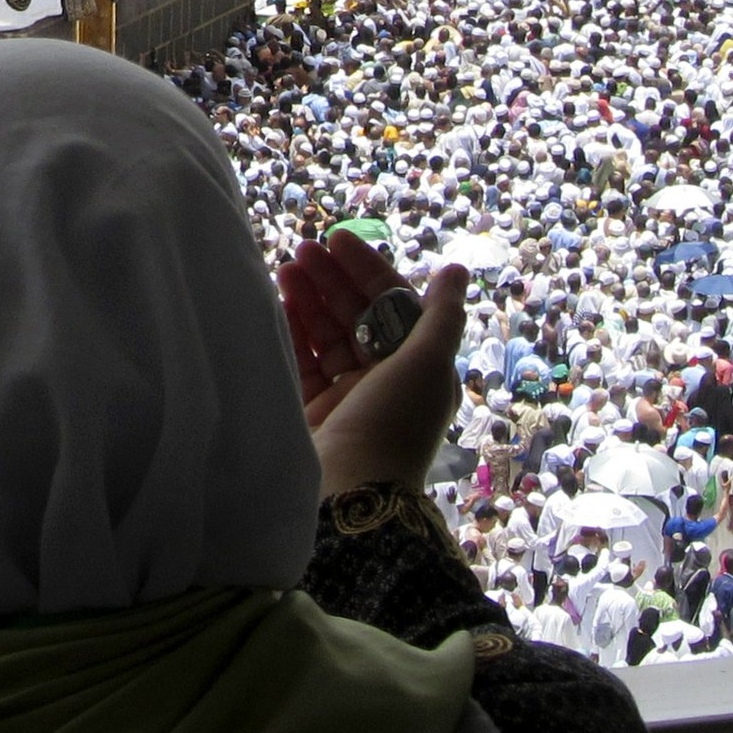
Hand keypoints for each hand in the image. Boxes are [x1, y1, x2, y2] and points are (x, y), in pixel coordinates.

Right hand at [277, 232, 466, 498]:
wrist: (352, 492)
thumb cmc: (394, 423)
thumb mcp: (428, 364)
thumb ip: (441, 315)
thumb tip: (457, 268)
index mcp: (417, 368)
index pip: (392, 305)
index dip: (367, 270)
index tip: (336, 240)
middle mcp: (383, 380)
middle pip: (356, 317)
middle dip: (332, 280)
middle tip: (302, 248)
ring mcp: (345, 397)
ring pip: (326, 336)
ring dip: (308, 299)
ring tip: (283, 267)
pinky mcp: (310, 411)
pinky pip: (300, 363)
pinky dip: (289, 333)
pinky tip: (275, 306)